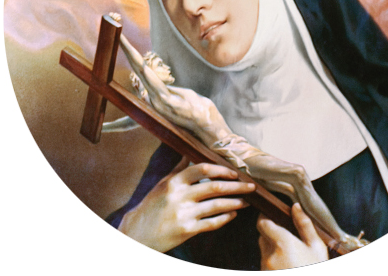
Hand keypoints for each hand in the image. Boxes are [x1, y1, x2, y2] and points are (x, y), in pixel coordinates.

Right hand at [119, 157, 255, 251]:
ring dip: (234, 202)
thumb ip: (179, 170)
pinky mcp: (186, 231)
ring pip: (216, 205)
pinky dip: (224, 218)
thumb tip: (188, 152)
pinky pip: (211, 223)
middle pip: (214, 187)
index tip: (235, 171)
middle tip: (251, 185)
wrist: (136, 234)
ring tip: (246, 201)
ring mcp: (183, 214)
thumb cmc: (151, 207)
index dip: (221, 169)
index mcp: (174, 182)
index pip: (201, 168)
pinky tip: (232, 215)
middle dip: (236, 186)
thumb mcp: (162, 184)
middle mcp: (179, 196)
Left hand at [257, 203, 327, 269]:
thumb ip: (305, 224)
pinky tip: (287, 265)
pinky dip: (273, 262)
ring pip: (263, 251)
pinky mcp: (264, 274)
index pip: (262, 223)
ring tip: (290, 255)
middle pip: (262, 236)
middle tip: (287, 237)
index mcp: (281, 242)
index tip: (272, 215)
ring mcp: (265, 267)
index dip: (266, 217)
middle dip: (271, 234)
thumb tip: (296, 207)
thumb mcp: (317, 247)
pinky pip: (265, 264)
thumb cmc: (316, 269)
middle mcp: (269, 255)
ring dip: (272, 249)